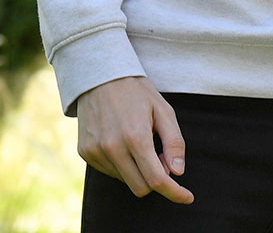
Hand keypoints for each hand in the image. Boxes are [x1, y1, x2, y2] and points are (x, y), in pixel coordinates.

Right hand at [74, 76, 193, 203]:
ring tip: (138, 142)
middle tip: (161, 157)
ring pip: (125, 180)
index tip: (187, 197)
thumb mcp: (164, 111)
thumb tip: (178, 172)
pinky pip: (109, 171)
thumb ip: (174, 142)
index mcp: (136, 137)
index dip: (175, 192)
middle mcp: (112, 148)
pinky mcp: (85, 152)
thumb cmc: (137, 92)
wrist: (99, 75)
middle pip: (141, 187)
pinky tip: (122, 142)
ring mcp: (95, 152)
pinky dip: (121, 164)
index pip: (157, 180)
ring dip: (137, 170)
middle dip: (156, 180)